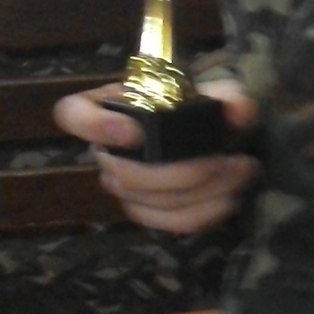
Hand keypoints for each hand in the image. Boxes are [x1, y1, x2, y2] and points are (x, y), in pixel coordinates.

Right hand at [53, 79, 261, 234]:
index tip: (133, 131)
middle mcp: (107, 151)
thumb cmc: (199, 106)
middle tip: (225, 160)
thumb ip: (227, 95)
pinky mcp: (146, 212)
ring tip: (240, 172)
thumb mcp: (213, 90)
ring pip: (149, 202)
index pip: (72, 114)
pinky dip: (203, 213)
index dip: (93, 126)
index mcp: (108, 107)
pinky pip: (167, 222)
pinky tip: (230, 197)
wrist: (213, 134)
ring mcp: (123, 186)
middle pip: (124, 174)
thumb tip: (239, 110)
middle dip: (181, 172)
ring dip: (201, 193)